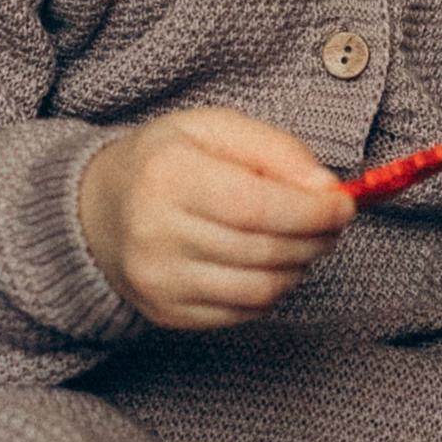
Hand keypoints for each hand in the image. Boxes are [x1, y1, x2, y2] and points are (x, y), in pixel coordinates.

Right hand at [78, 108, 355, 330]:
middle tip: (331, 225)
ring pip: (260, 289)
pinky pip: (242, 313)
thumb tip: (325, 187)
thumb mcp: (213, 129)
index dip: (311, 212)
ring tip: (302, 244)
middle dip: (315, 239)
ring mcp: (159, 280)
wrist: (97, 210)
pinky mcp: (166, 313)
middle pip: (264, 250)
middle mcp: (155, 233)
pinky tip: (268, 265)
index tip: (344, 206)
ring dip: (299, 268)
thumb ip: (273, 149)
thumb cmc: (164, 162)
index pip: (256, 206)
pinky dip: (270, 291)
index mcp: (166, 175)